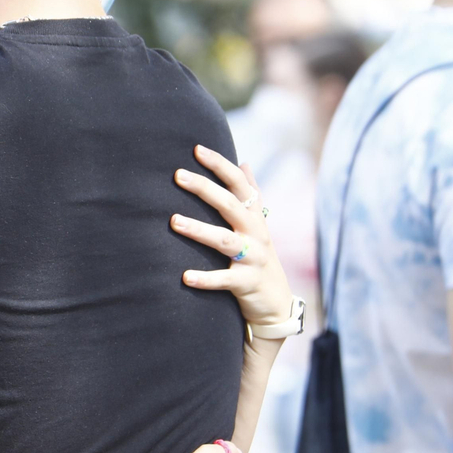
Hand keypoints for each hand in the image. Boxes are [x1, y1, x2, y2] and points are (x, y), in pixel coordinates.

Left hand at [171, 146, 293, 327]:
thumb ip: (251, 195)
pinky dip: (205, 278)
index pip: (239, 184)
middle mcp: (256, 233)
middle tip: (178, 175)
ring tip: (174, 221)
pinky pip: (224, 280)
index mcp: (254, 217)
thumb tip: (244, 163)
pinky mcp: (247, 284)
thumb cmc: (260, 258)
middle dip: (204, 189)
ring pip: (225, 241)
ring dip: (199, 230)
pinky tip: (185, 276)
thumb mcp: (258, 225)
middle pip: (230, 205)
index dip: (220, 165)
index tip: (197, 149)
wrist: (278, 303)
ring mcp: (253, 258)